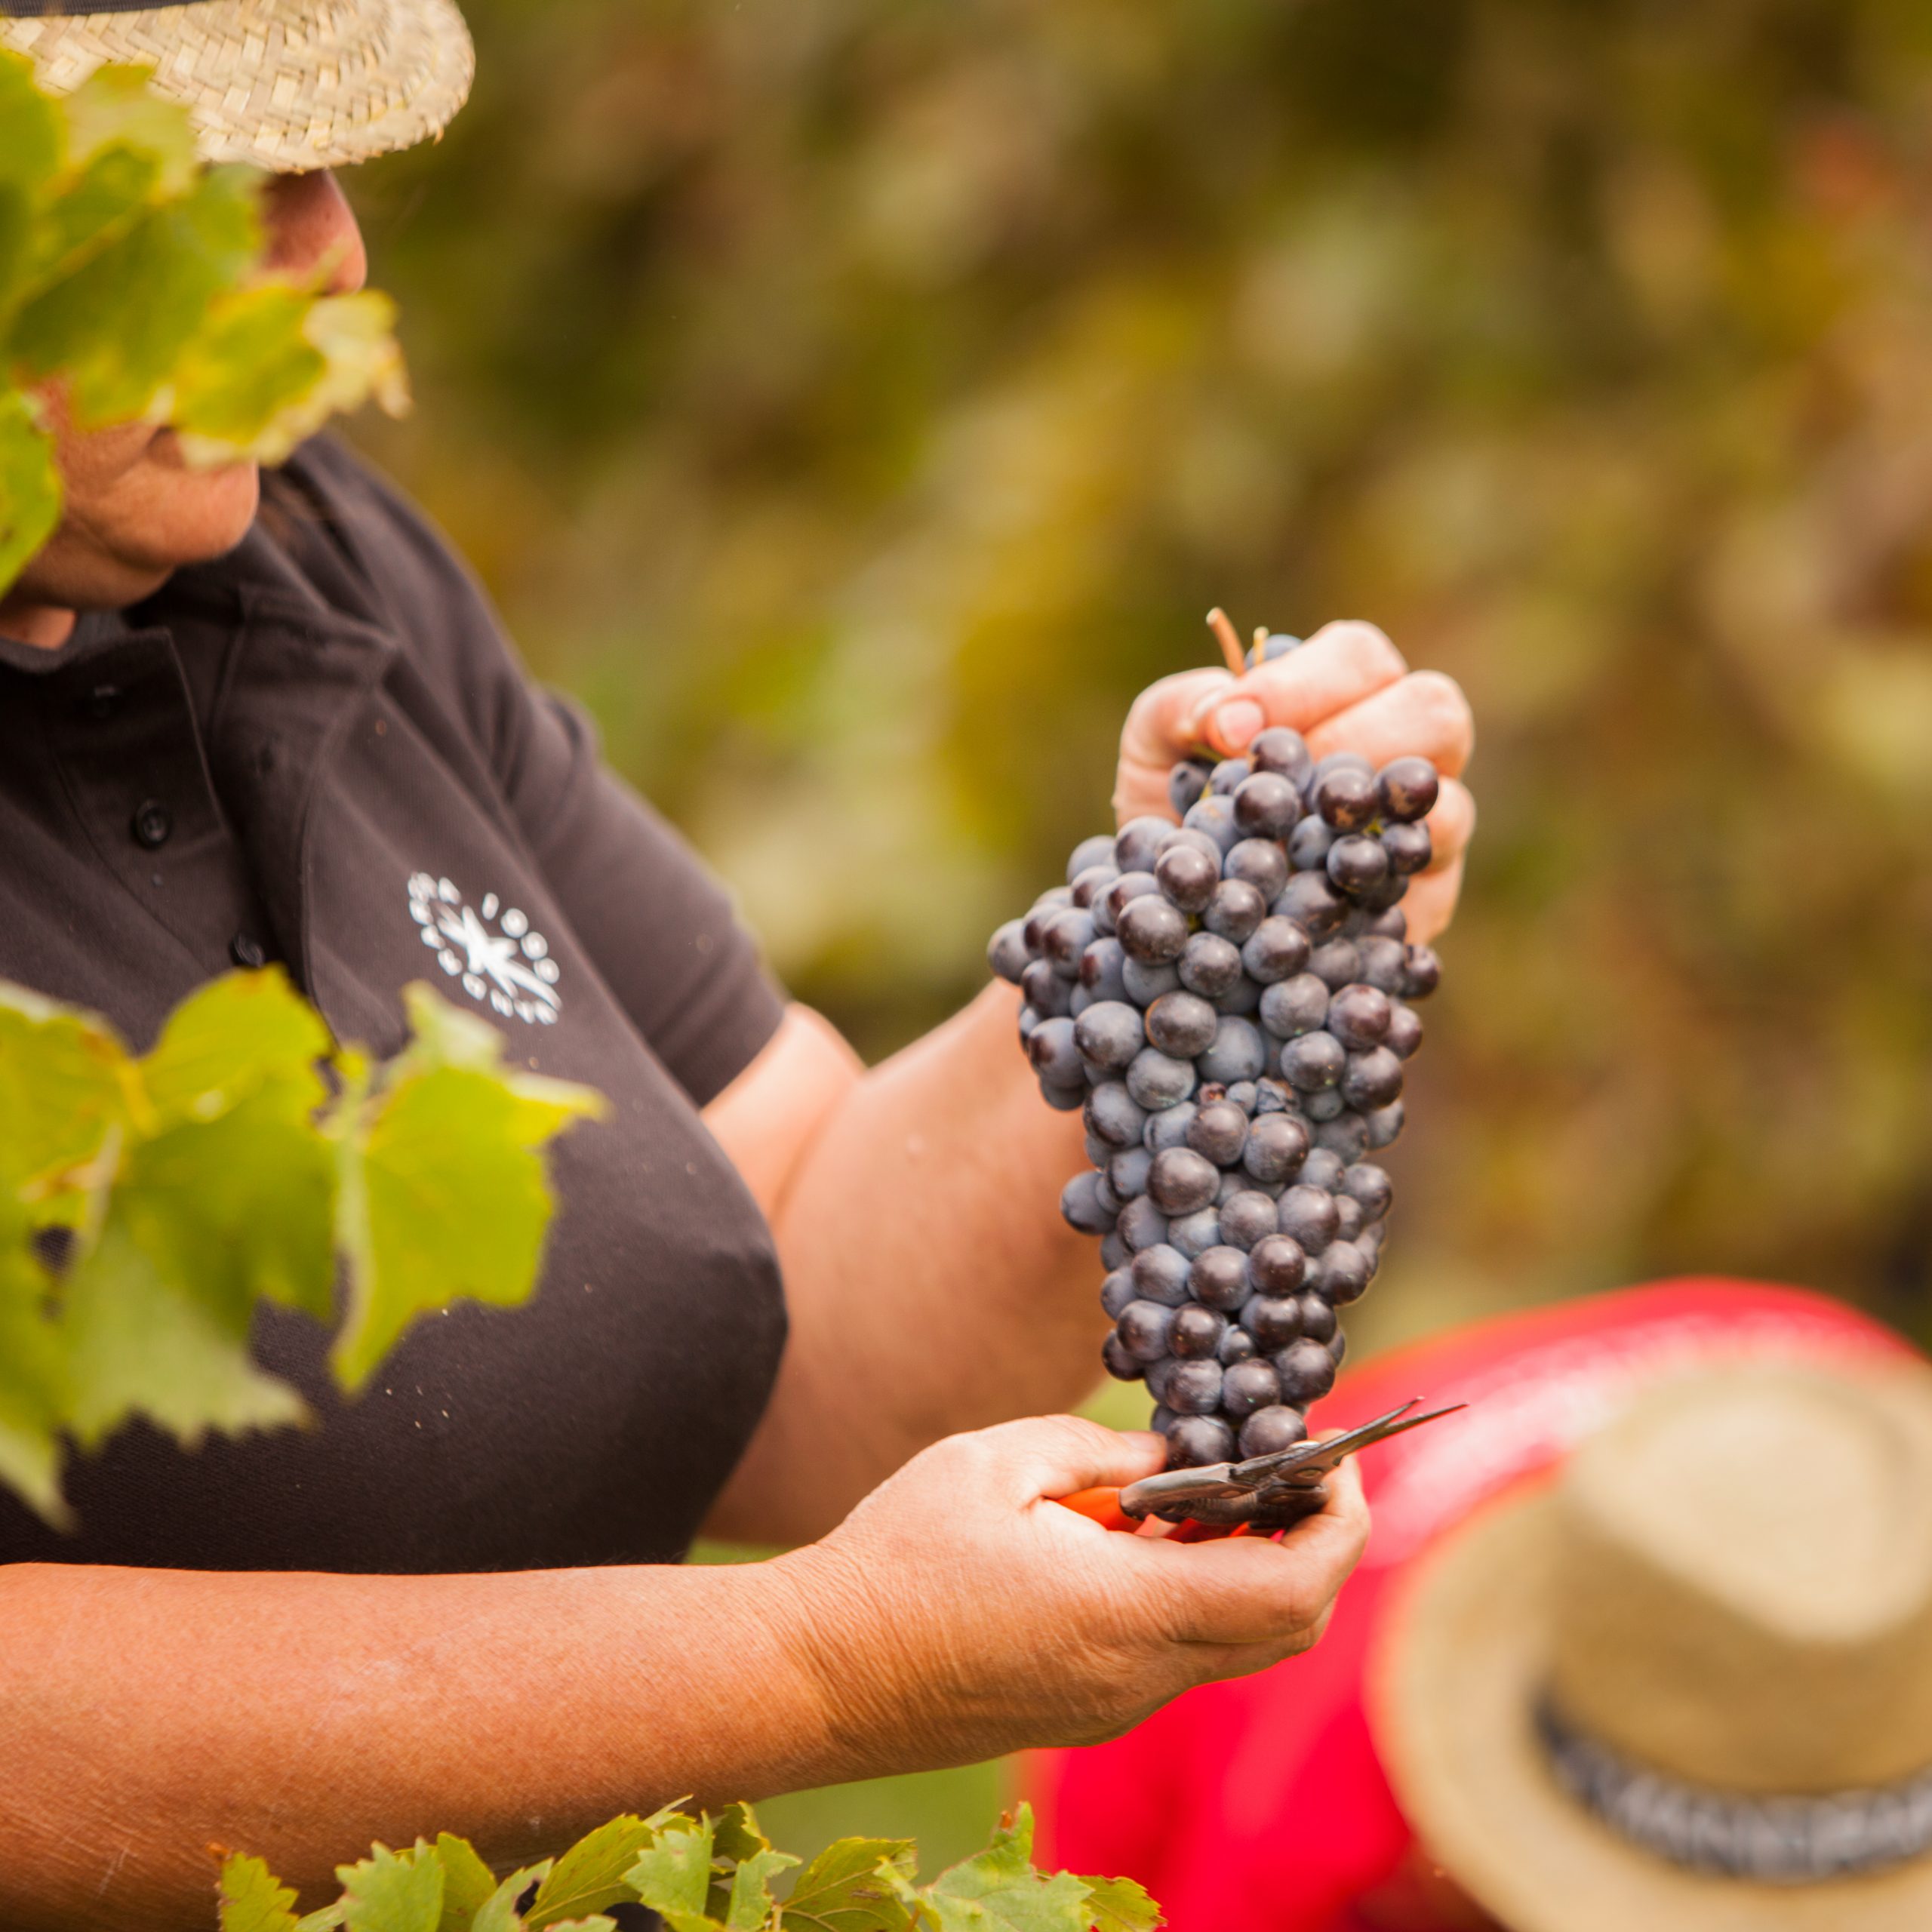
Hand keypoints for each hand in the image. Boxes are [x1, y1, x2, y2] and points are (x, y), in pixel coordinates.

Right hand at [770, 1414, 1367, 1775]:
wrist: (818, 1674)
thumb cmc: (898, 1559)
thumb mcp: (996, 1462)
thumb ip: (1100, 1450)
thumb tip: (1172, 1459)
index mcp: (1128, 1614)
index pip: (1291, 1588)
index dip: (1338, 1524)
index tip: (1332, 1460)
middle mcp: (1139, 1677)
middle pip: (1286, 1627)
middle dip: (1314, 1543)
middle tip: (1295, 1467)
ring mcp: (1115, 1704)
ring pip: (1236, 1643)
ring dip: (1253, 1567)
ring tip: (1217, 1485)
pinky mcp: (1086, 1708)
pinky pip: (1180, 1653)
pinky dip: (1199, 1592)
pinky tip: (1149, 1532)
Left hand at [1112, 620, 1474, 942]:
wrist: (1179, 909)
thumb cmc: (1176, 809)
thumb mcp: (1153, 750)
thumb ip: (1177, 710)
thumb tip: (1230, 719)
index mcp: (1343, 691)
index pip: (1358, 656)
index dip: (1304, 683)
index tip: (1235, 729)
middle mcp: (1401, 747)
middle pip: (1435, 711)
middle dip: (1358, 741)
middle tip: (1283, 787)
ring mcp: (1425, 826)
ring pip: (1448, 806)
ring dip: (1374, 824)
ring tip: (1298, 845)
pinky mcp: (1425, 902)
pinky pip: (1429, 894)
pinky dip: (1371, 897)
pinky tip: (1311, 907)